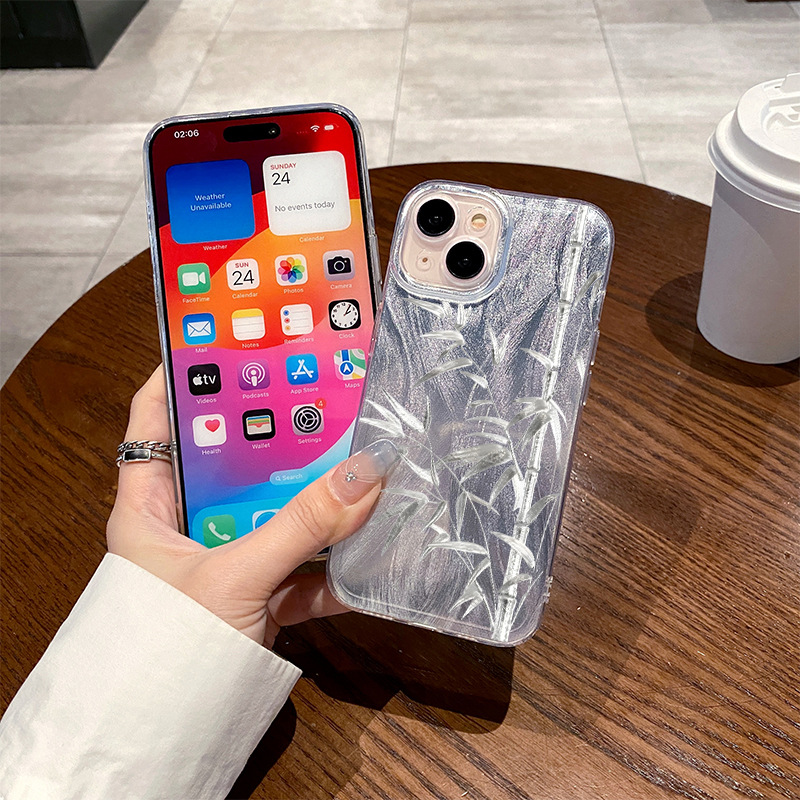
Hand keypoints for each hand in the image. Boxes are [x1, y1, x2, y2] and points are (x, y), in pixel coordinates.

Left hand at [107, 366, 396, 647]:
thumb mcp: (231, 575)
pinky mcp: (265, 591)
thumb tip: (367, 472)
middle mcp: (190, 523)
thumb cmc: (169, 647)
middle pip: (235, 458)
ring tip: (358, 447)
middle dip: (278, 428)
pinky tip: (373, 529)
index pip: (157, 419)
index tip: (229, 339)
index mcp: (150, 505)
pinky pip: (307, 560)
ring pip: (279, 507)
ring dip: (318, 491)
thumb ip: (300, 525)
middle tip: (318, 385)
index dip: (186, 373)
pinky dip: (338, 553)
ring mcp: (232, 556)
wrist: (179, 730)